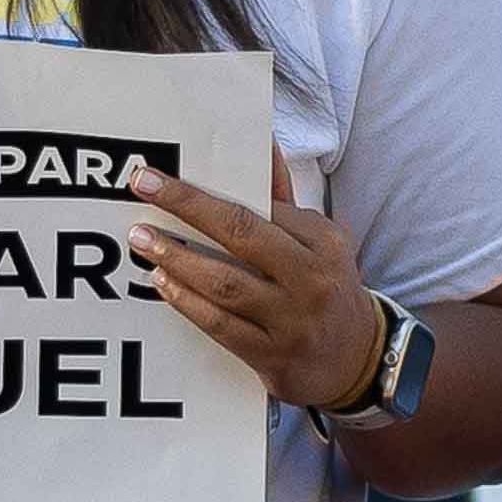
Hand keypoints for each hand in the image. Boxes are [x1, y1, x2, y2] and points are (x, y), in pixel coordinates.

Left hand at [128, 163, 383, 414]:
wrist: (357, 359)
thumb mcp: (319, 241)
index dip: (208, 189)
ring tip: (144, 239)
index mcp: (323, 241)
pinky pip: (222, 325)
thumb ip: (283, 197)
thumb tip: (263, 143)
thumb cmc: (326, 287)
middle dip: (188, 206)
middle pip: (241, 234)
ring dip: (178, 258)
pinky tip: (163, 282)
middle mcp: (311, 278)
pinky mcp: (274, 357)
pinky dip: (188, 302)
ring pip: (226, 283)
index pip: (262, 206)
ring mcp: (293, 320)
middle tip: (143, 186)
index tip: (164, 175)